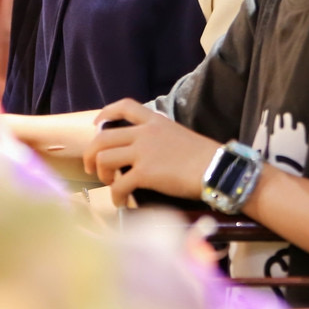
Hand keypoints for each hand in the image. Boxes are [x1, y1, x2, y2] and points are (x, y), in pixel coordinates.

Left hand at [82, 99, 218, 206]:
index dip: (106, 112)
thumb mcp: (179, 135)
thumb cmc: (205, 156)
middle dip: (91, 153)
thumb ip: (160, 137)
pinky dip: (116, 196)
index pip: (125, 106)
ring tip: (110, 184)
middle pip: (103, 137)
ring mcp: (143, 152)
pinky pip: (118, 185)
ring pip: (104, 158)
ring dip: (102, 174)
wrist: (217, 169)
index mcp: (155, 121)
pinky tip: (121, 203)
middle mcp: (144, 133)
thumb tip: (149, 151)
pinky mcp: (145, 173)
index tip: (97, 125)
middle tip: (92, 167)